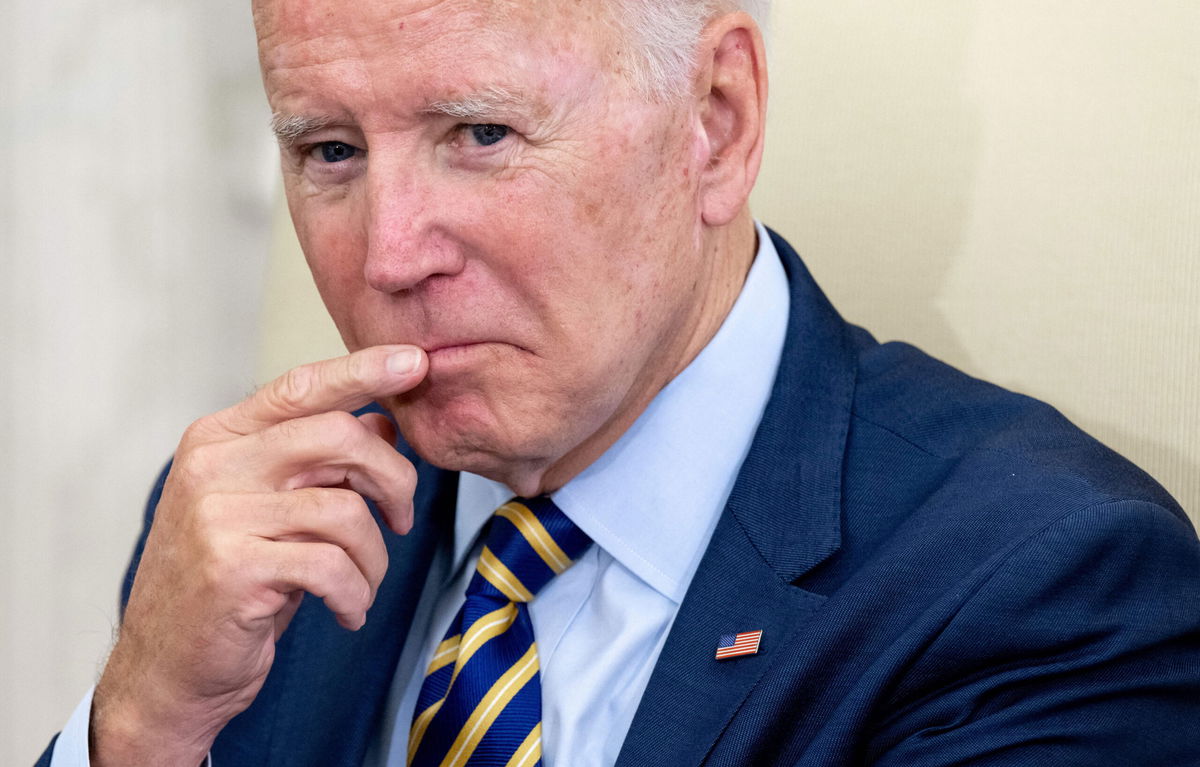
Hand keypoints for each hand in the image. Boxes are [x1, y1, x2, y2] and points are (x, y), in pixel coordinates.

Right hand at [89, 345, 428, 765]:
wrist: (164, 672)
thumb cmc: (228, 585)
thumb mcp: (271, 510)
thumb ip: (319, 462)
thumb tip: (386, 422)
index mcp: (220, 439)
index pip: (302, 387)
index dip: (365, 370)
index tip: (416, 362)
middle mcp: (213, 466)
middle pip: (339, 436)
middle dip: (394, 479)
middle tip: (402, 519)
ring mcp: (218, 516)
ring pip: (344, 509)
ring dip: (374, 556)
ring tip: (363, 583)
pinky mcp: (232, 568)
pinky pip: (331, 565)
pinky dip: (355, 594)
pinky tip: (347, 611)